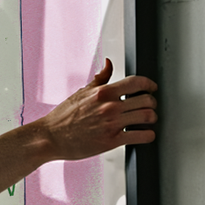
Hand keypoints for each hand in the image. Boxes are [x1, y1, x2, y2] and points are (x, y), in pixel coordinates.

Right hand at [35, 59, 157, 163]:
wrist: (52, 137)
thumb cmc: (64, 116)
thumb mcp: (82, 92)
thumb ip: (100, 79)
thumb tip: (109, 63)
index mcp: (104, 92)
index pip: (136, 82)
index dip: (149, 84)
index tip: (152, 88)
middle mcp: (110, 106)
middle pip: (146, 100)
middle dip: (152, 103)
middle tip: (151, 106)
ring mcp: (112, 124)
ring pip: (147, 117)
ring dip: (152, 118)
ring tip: (150, 120)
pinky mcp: (112, 141)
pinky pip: (140, 136)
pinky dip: (148, 135)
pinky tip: (146, 134)